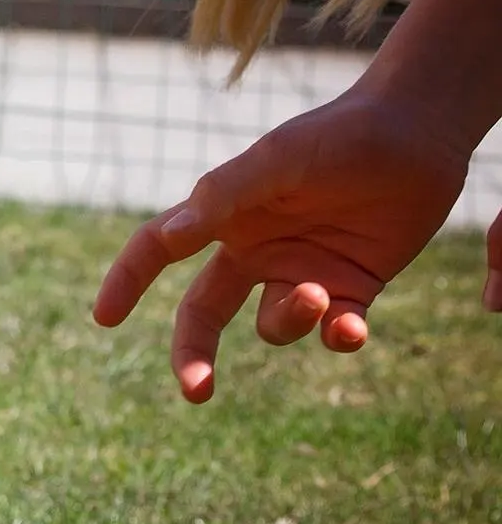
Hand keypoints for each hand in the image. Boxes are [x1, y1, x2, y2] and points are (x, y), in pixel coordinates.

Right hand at [92, 91, 480, 403]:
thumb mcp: (278, 159)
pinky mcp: (353, 288)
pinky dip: (338, 337)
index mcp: (223, 216)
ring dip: (289, 321)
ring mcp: (302, 272)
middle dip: (193, 355)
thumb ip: (225, 195)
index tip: (105, 318)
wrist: (419, 133)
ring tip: (318, 295)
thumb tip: (173, 234)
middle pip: (202, 313)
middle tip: (197, 390)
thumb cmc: (339, 136)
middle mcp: (255, 250)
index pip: (158, 249)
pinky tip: (349, 329)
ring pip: (274, 326)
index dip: (126, 281)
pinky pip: (333, 332)